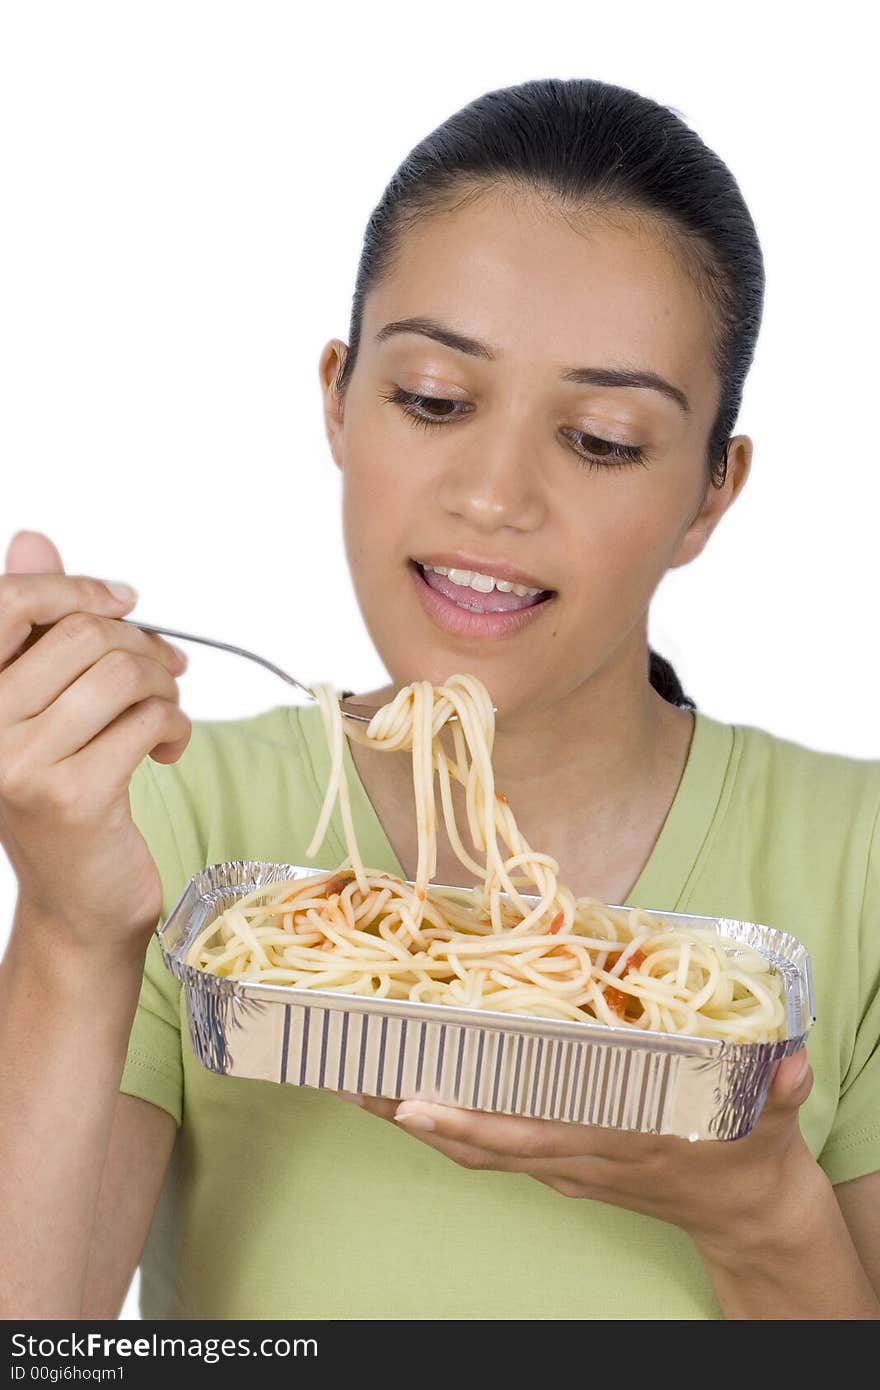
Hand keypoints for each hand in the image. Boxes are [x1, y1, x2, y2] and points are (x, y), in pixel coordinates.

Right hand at [0, 530, 190, 954]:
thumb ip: (37, 627)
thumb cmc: (64, 794)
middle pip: (83, 635)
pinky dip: (173, 728)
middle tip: (165, 675)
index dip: (76, 588)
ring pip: (121, 674)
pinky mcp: (72, 796)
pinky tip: (165, 751)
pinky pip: (146, 721)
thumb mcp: (42, 708)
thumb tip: (34, 537)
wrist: (76, 901)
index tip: (127, 603)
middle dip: (143, 648)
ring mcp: (19, 762)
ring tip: (164, 717)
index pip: (10, 602)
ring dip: (163, 690)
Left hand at [342, 1050, 819, 1252]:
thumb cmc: (749, 1155)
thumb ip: (778, 1092)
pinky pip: (496, 1145)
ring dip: (419, 1120)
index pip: (537, 1135)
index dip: (477, 1123)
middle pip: (484, 1143)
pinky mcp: (566, 1163)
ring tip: (363, 1081)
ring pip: (480, 1147)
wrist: (746, 1213)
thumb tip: (789, 1064)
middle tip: (357, 1078)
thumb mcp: (770, 1122)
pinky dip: (451, 1124)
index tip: (420, 1102)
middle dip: (417, 1116)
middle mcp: (581, 1156)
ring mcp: (569, 1164)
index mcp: (621, 1141)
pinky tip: (416, 1094)